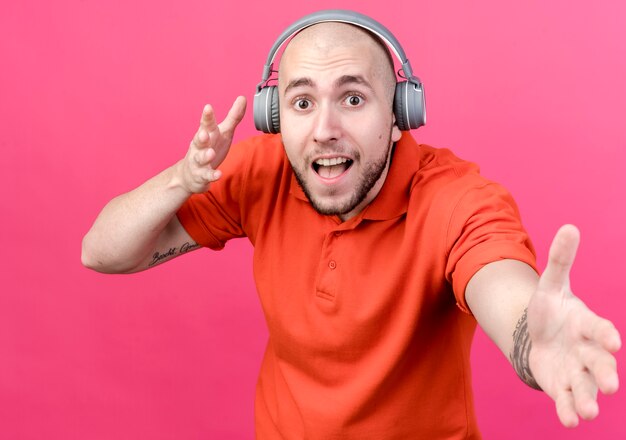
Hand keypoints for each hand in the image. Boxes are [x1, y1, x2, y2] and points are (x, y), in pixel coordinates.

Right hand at [178, 96, 246, 193]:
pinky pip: (206, 175)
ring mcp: (198, 161)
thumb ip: (233, 117)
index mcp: (206, 134)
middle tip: (204, 132)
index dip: (207, 116)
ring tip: (210, 153)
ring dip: (205, 156)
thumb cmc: (209, 147)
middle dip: (201, 135)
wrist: (189, 174)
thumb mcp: (222, 132)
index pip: (206, 124)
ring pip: (200, 158)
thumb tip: (243, 98)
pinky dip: (211, 175)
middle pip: (199, 139)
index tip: (208, 107)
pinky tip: (218, 174)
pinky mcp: (201, 175)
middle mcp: (200, 146)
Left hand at [527, 224, 620, 426]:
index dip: (605, 334)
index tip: (612, 340)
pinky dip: (568, 411)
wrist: (539, 335)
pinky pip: (567, 401)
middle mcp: (587, 351)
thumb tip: (569, 226)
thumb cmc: (552, 309)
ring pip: (586, 388)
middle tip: (610, 384)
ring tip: (588, 412)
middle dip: (605, 373)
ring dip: (587, 400)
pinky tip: (569, 421)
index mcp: (587, 324)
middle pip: (599, 363)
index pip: (599, 329)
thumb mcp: (551, 284)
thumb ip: (561, 260)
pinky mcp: (562, 387)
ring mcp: (575, 372)